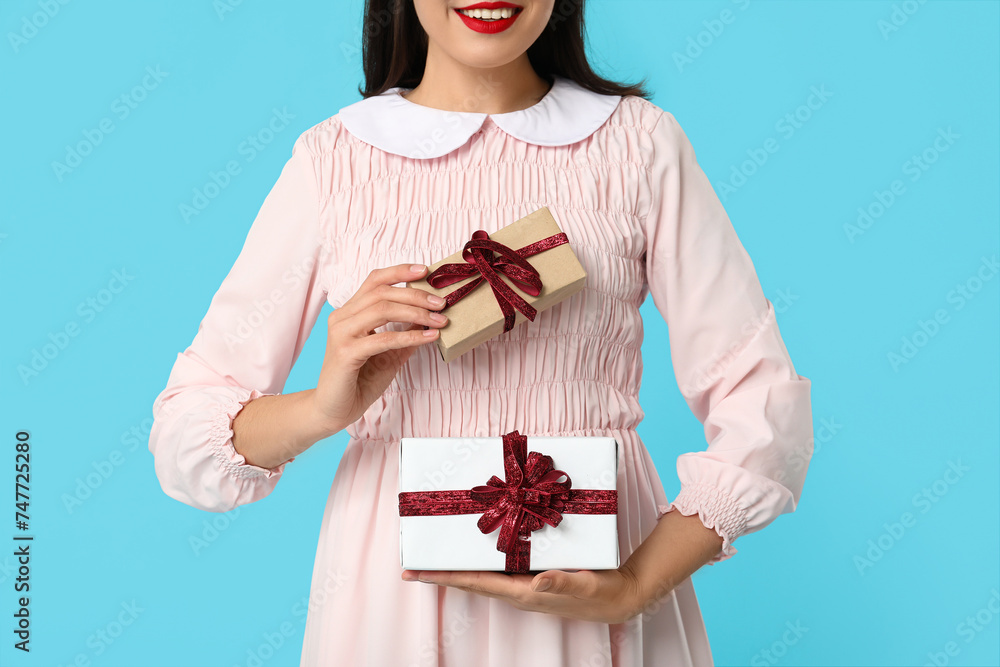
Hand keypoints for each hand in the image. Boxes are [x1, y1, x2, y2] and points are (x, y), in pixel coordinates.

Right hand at [311, 263, 447, 433]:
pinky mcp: (346, 353)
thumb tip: (431, 321)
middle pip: (382, 292)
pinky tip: (429, 338)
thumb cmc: (359, 381)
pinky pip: (383, 338)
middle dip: (416, 295)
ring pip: (382, 309)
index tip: (426, 271)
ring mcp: (341, 333)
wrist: (334, 410)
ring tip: (441, 320)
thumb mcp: (389, 355)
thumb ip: (405, 336)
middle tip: (442, 303)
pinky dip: (410, 337)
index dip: (400, 271)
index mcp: (350, 312)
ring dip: (416, 313)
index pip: (374, 281)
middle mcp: (342, 317)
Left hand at [400, 562, 647, 623]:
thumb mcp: (584, 584)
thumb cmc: (601, 592)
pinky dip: (482, 560)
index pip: (476, 583)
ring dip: (459, 567)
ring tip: (436, 558)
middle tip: (412, 566)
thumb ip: (561, 582)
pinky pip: (500, 567)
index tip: (417, 573)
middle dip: (442, 574)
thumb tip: (536, 583)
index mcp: (524, 593)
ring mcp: (524, 584)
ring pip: (483, 575)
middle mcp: (518, 590)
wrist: (619, 596)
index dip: (446, 577)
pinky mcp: (533, 575)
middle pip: (472, 580)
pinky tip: (477, 550)